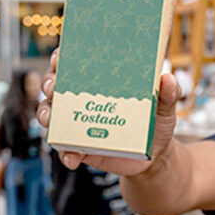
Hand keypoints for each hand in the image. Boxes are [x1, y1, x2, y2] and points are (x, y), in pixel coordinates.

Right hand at [37, 48, 181, 176]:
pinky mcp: (80, 147)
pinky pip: (65, 149)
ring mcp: (79, 122)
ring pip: (52, 114)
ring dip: (46, 114)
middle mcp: (85, 98)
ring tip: (51, 119)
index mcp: (102, 81)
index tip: (60, 57)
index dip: (63, 57)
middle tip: (55, 87)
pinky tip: (72, 158)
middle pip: (56, 84)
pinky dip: (65, 154)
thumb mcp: (164, 107)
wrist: (155, 156)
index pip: (76, 62)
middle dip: (50, 83)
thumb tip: (167, 78)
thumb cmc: (157, 123)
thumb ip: (168, 94)